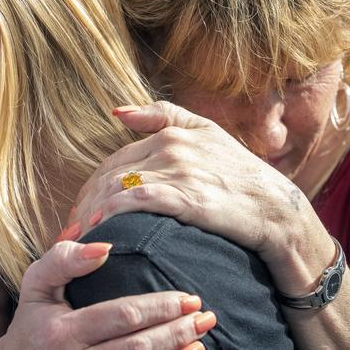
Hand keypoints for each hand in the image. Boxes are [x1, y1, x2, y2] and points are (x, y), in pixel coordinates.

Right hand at [0, 240, 209, 349]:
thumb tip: (103, 247)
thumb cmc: (31, 321)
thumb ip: (63, 259)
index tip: (188, 297)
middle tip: (205, 317)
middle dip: (176, 332)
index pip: (120, 316)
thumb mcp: (36, 284)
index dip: (158, 307)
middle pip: (137, 349)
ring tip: (201, 340)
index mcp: (62, 331)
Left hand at [70, 102, 333, 292]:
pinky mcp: (187, 196)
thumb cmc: (242, 176)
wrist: (277, 209)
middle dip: (85, 204)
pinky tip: (100, 230)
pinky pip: (136, 202)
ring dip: (92, 213)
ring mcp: (179, 170)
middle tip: (72, 230)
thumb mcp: (208, 133)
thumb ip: (164, 117)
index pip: (114, 160)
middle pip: (109, 175)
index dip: (91, 187)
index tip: (80, 212)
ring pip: (117, 187)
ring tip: (79, 238)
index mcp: (171, 133)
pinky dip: (113, 214)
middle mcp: (171, 147)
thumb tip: (117, 112)